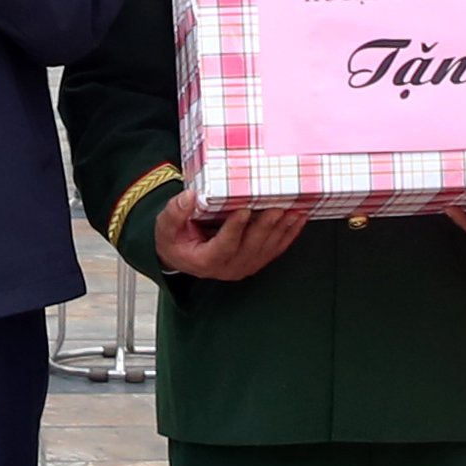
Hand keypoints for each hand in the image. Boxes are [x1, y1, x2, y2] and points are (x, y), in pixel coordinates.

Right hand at [154, 195, 305, 282]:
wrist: (183, 255)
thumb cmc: (174, 239)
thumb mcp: (166, 227)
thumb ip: (175, 213)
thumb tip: (189, 197)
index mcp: (206, 260)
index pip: (223, 246)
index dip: (234, 229)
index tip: (242, 210)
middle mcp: (229, 267)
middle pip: (251, 247)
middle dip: (265, 226)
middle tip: (278, 206)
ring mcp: (245, 265)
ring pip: (267, 248)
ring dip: (282, 228)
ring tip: (294, 209)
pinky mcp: (256, 260)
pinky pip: (276, 248)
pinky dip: (290, 233)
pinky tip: (300, 217)